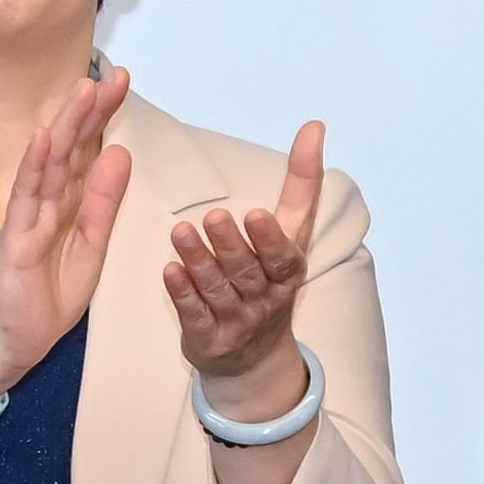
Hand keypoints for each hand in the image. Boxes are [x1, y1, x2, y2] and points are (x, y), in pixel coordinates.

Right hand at [0, 66, 132, 392]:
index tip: (122, 82)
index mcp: (68, 202)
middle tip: (110, 74)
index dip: (103, 116)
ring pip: (49, 163)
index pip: (87, 150)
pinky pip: (25, 197)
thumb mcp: (92, 243)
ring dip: (65, 127)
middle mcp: (47, 201)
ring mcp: (28, 216)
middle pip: (70, 148)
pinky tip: (42, 137)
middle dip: (89, 111)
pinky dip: (34, 166)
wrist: (18, 341)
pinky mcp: (16, 239)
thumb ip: (103, 200)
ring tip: (82, 92)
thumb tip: (119, 152)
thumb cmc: (49, 294)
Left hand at [161, 116, 324, 410]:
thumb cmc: (271, 279)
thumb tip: (314, 126)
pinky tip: (169, 271)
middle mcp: (264, 298)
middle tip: (213, 216)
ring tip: (180, 232)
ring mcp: (235, 320)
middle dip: (231, 245)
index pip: (283, 257)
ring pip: (216, 289)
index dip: (270, 239)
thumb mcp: (292, 236)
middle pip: (247, 271)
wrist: (255, 358)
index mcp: (286, 272)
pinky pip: (193, 314)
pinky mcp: (206, 337)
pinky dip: (182, 293)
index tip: (255, 214)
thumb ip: (301, 183)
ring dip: (198, 260)